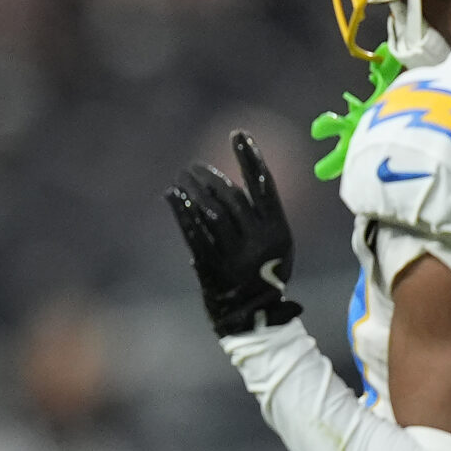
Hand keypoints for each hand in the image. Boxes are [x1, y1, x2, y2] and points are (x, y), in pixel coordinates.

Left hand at [167, 131, 302, 336]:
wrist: (254, 315)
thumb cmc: (265, 272)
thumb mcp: (278, 244)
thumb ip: (260, 215)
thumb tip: (229, 183)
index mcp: (278, 230)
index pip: (264, 185)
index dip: (250, 157)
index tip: (238, 134)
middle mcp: (257, 240)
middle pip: (230, 196)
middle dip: (210, 176)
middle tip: (194, 165)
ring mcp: (234, 254)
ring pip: (210, 212)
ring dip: (193, 190)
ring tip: (182, 177)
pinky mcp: (211, 265)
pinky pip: (194, 233)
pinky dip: (181, 212)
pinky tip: (172, 196)